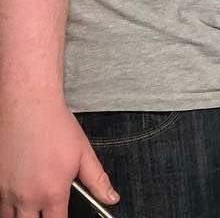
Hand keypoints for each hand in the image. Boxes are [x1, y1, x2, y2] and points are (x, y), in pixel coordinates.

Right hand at [0, 94, 118, 217]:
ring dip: (22, 217)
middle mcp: (27, 198)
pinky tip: (20, 196)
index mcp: (52, 193)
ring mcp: (7, 193)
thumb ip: (98, 180)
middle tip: (48, 211)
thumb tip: (112, 198)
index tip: (63, 216)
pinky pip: (0, 206)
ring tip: (33, 207)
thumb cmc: (56, 127)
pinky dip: (8, 207)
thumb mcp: (84, 153)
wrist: (29, 108)